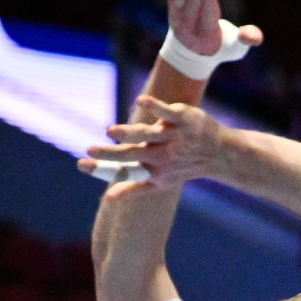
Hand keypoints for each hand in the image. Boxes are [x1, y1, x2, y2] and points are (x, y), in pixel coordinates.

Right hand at [80, 96, 230, 195]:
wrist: (219, 154)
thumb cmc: (182, 167)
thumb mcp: (159, 181)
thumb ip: (132, 187)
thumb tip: (108, 199)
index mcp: (151, 169)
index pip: (123, 170)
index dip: (103, 169)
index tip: (81, 164)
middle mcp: (161, 154)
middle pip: (132, 154)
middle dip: (111, 154)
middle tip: (89, 151)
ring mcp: (172, 137)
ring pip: (148, 135)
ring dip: (130, 133)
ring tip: (111, 132)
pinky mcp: (184, 120)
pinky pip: (169, 113)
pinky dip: (157, 108)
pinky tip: (142, 100)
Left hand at [161, 0, 263, 56]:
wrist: (193, 50)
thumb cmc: (221, 46)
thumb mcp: (236, 48)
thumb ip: (247, 40)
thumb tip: (251, 37)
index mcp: (207, 32)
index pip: (208, 16)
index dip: (208, 4)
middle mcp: (190, 21)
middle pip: (193, 4)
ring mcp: (180, 10)